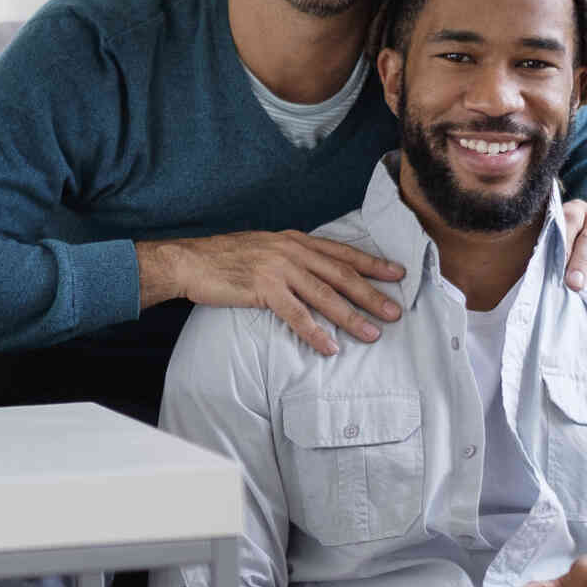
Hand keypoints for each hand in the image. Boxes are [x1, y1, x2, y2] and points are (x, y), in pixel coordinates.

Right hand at [141, 231, 403, 354]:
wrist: (189, 261)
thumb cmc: (223, 258)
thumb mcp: (263, 247)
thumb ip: (289, 256)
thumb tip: (313, 272)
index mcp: (294, 240)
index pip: (341, 252)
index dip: (371, 263)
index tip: (397, 273)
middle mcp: (291, 251)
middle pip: (341, 274)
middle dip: (371, 293)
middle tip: (395, 312)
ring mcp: (278, 269)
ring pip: (325, 295)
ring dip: (351, 316)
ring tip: (372, 334)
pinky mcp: (262, 289)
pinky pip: (296, 315)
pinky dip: (315, 332)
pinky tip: (330, 347)